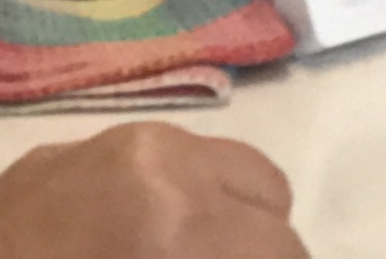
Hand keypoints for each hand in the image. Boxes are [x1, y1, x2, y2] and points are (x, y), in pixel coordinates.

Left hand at [0, 123, 301, 258]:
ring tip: (196, 254)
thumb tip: (258, 254)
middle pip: (272, 198)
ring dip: (230, 217)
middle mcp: (170, 165)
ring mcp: (134, 141)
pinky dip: (187, 196)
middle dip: (262, 247)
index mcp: (177, 227)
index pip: (283, 249)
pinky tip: (147, 238)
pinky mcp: (102, 138)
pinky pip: (181, 159)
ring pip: (231, 167)